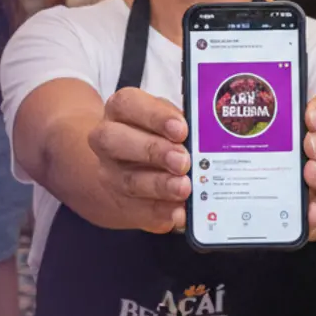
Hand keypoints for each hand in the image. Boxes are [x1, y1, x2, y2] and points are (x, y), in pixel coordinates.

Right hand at [88, 87, 189, 233]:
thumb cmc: (157, 134)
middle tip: (183, 161)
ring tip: (184, 188)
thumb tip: (206, 134)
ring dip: (159, 185)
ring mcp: (111, 174)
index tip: (181, 129)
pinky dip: (161, 212)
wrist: (130, 167)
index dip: (154, 116)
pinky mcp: (121, 202)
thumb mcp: (167, 118)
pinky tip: (179, 212)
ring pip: (128, 179)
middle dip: (152, 151)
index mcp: (121, 110)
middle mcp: (108, 140)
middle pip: (115, 140)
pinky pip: (138, 210)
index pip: (127, 104)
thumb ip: (181, 122)